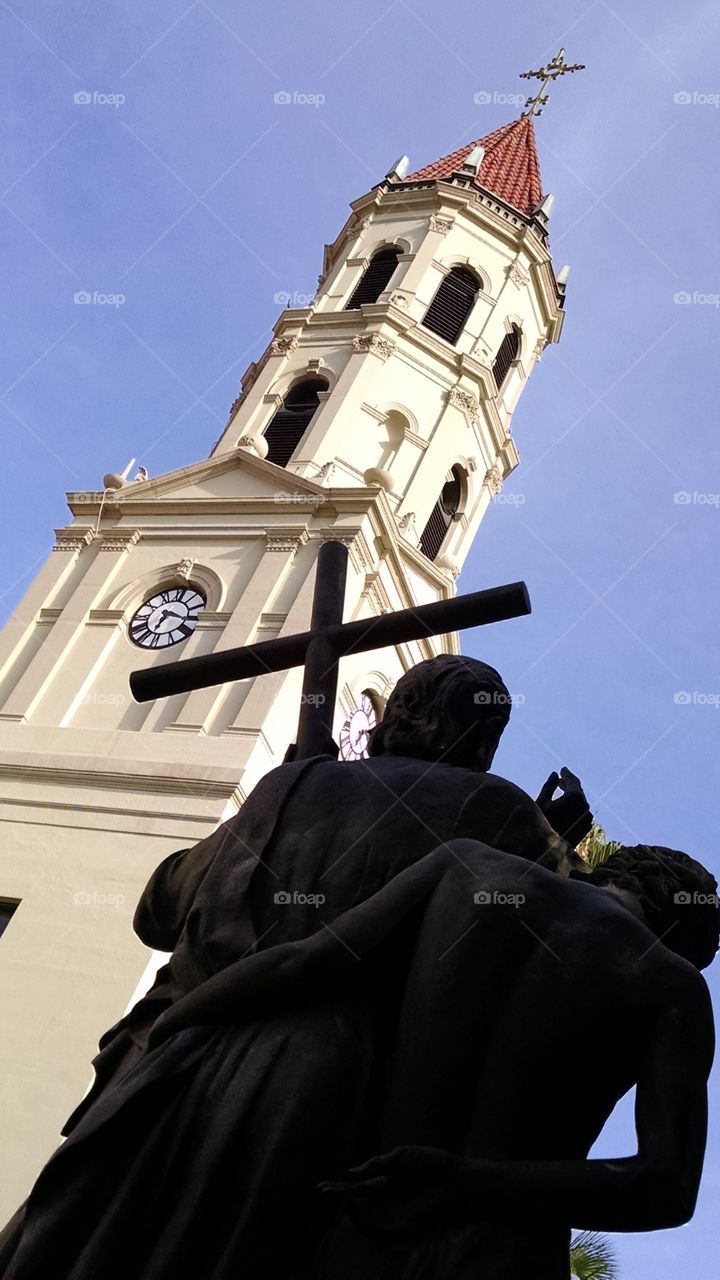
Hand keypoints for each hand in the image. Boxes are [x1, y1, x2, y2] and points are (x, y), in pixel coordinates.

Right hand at [318, 1145, 469, 1237]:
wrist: (459, 1181)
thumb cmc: (436, 1166)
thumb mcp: (402, 1157)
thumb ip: (377, 1163)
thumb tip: (351, 1172)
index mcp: (387, 1187)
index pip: (359, 1191)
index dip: (341, 1190)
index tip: (322, 1187)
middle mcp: (388, 1205)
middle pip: (356, 1207)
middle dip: (339, 1200)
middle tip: (324, 1191)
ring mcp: (394, 1218)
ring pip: (362, 1221)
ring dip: (349, 1207)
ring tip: (340, 1194)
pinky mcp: (403, 1231)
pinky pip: (375, 1231)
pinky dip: (364, 1217)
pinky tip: (359, 1200)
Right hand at [536, 766, 592, 847]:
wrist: (547, 852)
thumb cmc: (540, 825)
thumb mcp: (541, 802)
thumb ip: (549, 786)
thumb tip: (555, 774)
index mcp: (574, 797)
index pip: (573, 781)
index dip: (567, 774)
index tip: (562, 769)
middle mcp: (584, 807)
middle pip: (578, 791)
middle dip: (569, 785)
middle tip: (560, 780)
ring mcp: (587, 819)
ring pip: (580, 803)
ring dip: (572, 797)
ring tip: (562, 793)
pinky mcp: (586, 829)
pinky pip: (582, 813)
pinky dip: (575, 807)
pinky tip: (566, 807)